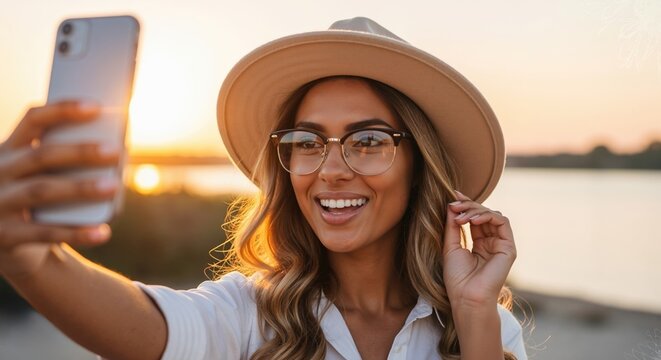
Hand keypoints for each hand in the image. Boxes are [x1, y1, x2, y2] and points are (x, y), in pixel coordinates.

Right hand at [0, 101, 116, 276]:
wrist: (3, 244)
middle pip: (41, 156)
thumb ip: (66, 159)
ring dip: (80, 188)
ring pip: (41, 191)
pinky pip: (44, 233)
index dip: (62, 110)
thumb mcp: (37, 174)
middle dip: (80, 151)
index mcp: (8, 149)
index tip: (96, 107)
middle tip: (115, 151)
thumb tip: (121, 147)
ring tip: (114, 187)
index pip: (33, 119)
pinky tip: (103, 231)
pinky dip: (77, 232)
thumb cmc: (33, 198)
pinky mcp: (5, 235)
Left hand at [442, 190, 516, 309]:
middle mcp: (492, 242)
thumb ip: (452, 226)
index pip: (474, 218)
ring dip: (476, 210)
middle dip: (468, 206)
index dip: (465, 205)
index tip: (453, 195)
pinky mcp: (508, 248)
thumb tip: (452, 205)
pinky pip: (502, 222)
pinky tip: (472, 220)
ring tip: (461, 215)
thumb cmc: (457, 278)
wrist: (466, 297)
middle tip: (454, 205)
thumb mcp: (451, 247)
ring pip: (493, 215)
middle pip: (483, 214)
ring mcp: (501, 245)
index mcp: (479, 244)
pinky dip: (487, 216)